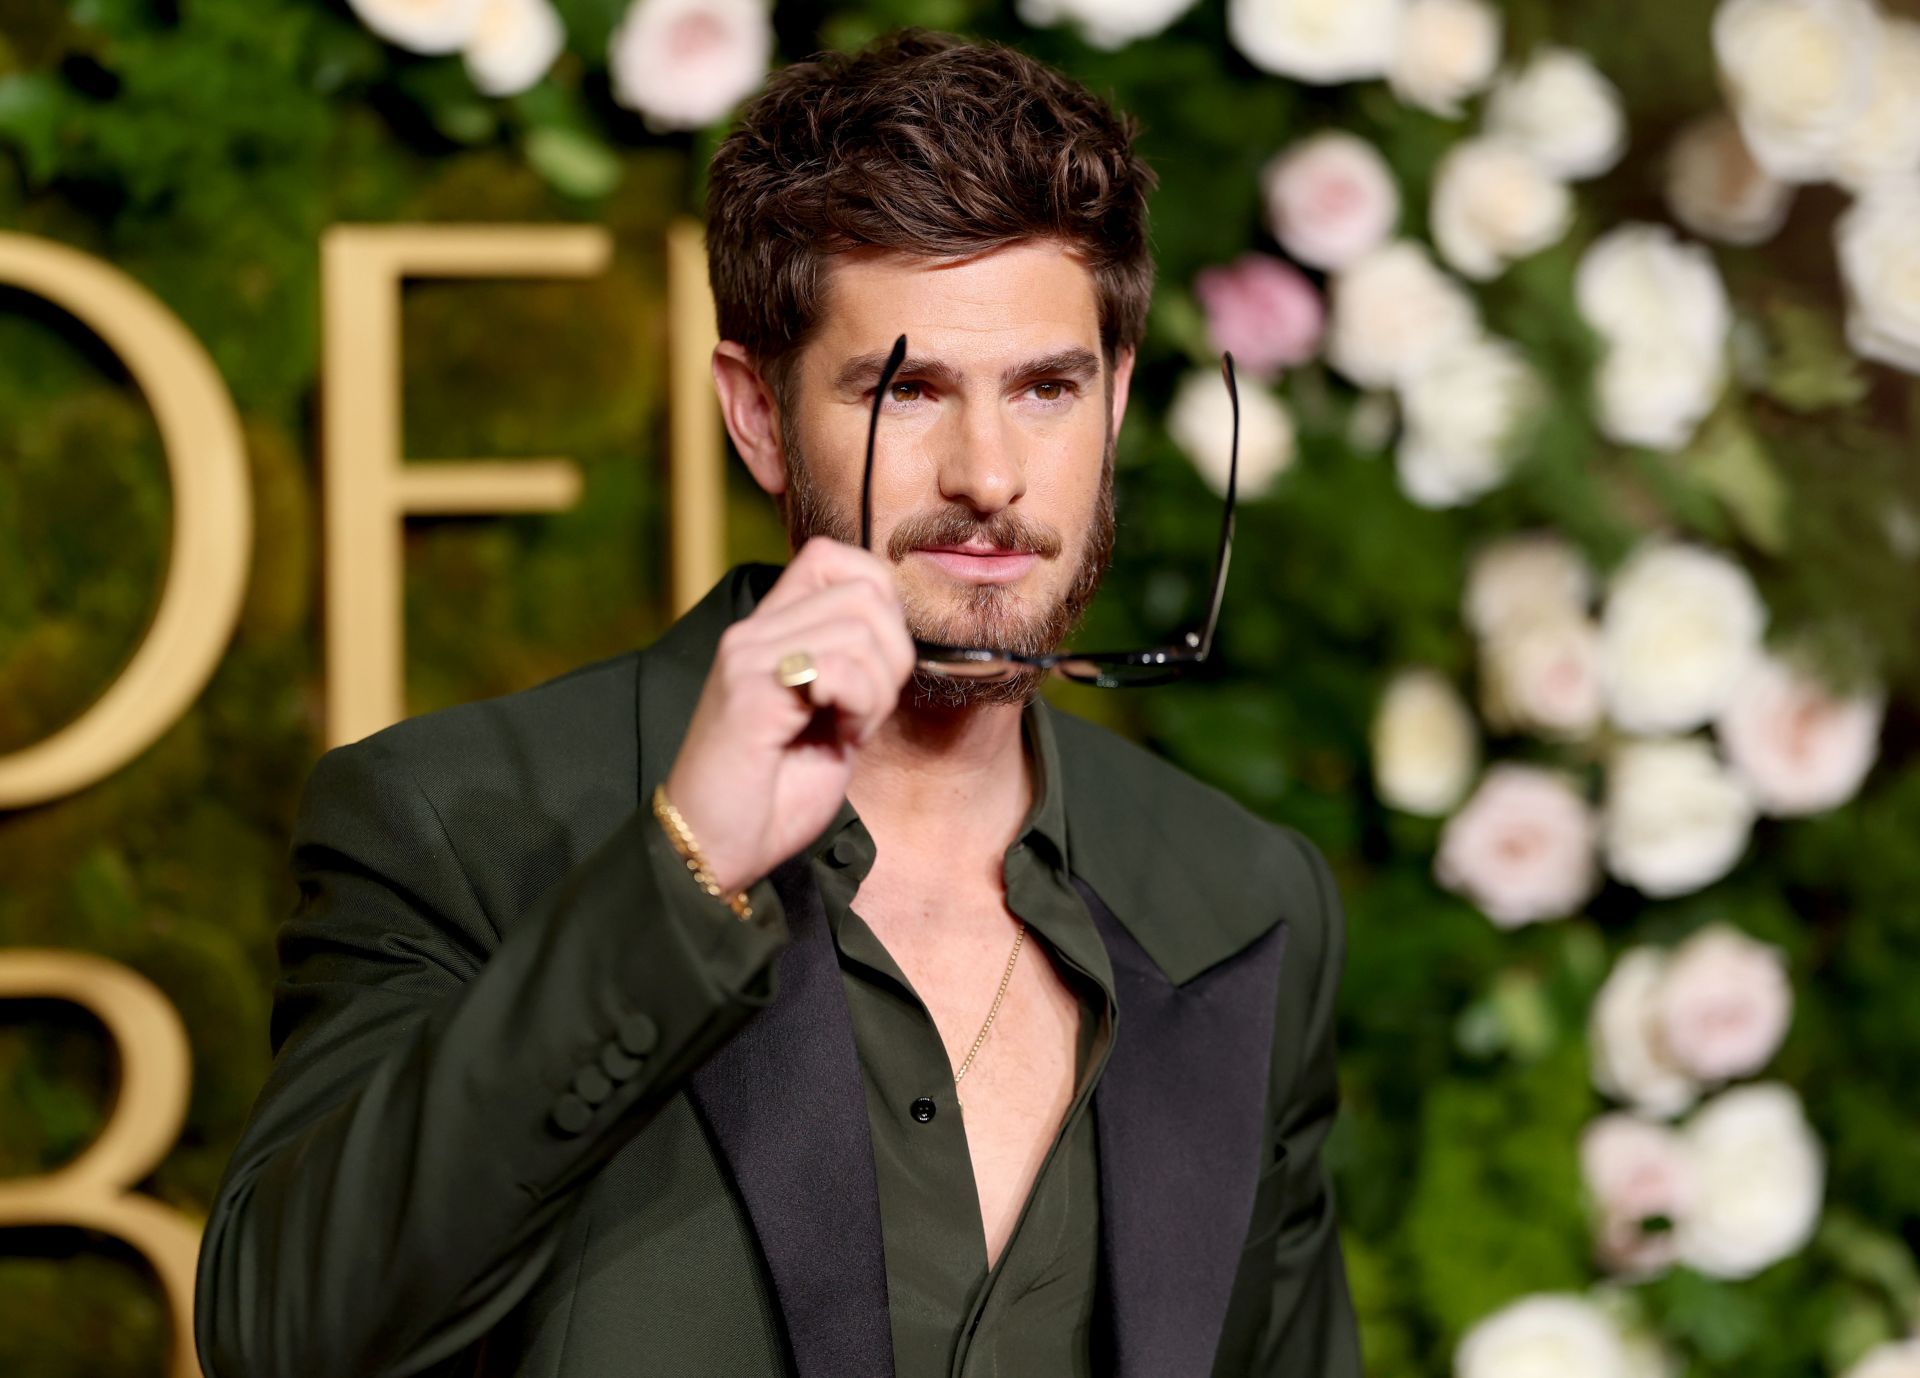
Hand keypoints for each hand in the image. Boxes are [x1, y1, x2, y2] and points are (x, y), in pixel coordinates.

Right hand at [662, 537, 916, 894]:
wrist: (712, 848)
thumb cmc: (770, 794)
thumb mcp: (827, 718)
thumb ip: (853, 670)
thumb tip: (896, 635)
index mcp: (769, 633)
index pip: (834, 559)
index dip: (879, 599)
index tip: (876, 663)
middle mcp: (753, 633)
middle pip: (864, 590)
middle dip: (893, 653)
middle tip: (867, 708)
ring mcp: (748, 657)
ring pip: (861, 629)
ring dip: (877, 690)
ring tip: (847, 727)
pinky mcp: (749, 691)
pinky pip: (838, 668)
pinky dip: (860, 706)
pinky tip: (838, 735)